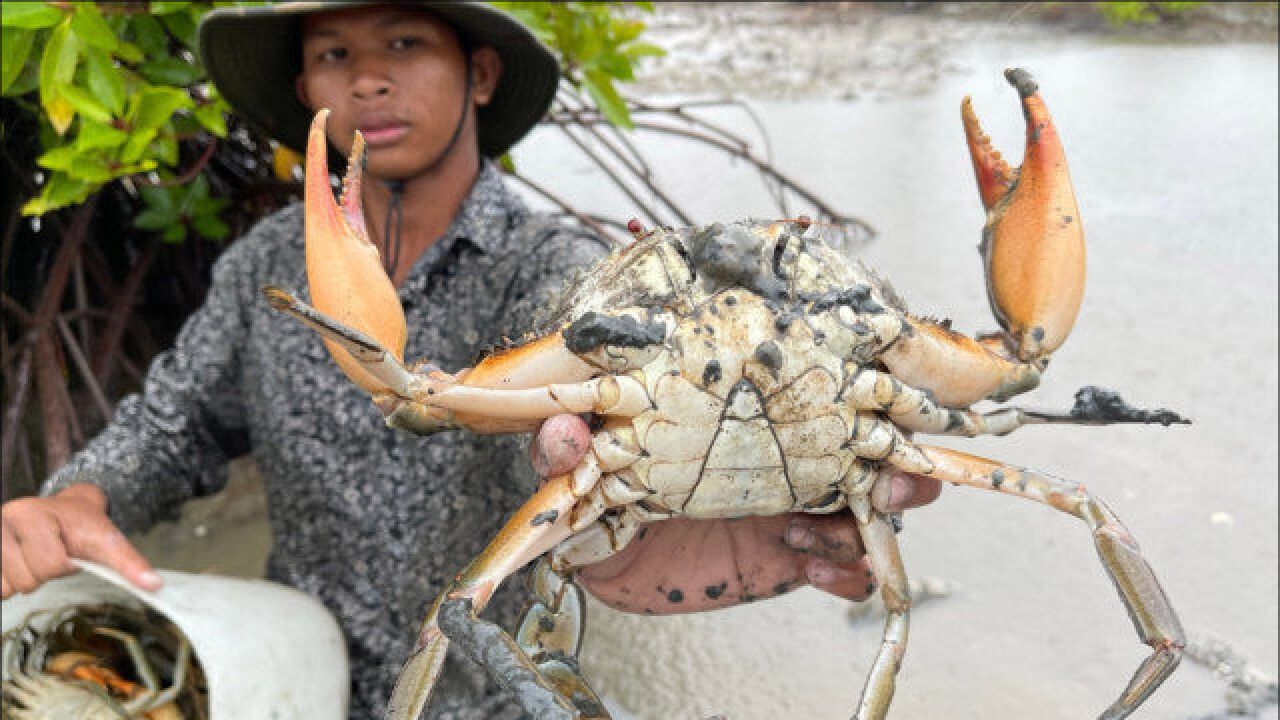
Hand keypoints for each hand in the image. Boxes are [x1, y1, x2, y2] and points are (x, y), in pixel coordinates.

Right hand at [1, 483, 161, 598]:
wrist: (64, 507)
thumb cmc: (83, 524)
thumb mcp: (108, 539)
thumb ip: (129, 562)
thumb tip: (154, 585)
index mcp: (33, 514)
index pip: (51, 564)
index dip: (66, 565)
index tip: (70, 551)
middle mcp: (5, 520)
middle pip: (27, 579)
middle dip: (46, 573)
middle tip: (53, 555)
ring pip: (7, 587)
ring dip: (26, 579)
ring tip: (36, 558)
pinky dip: (8, 583)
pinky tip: (19, 564)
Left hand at [530, 414, 941, 612]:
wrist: (608, 557)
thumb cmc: (603, 491)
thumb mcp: (581, 467)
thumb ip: (567, 448)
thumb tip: (560, 431)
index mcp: (740, 411)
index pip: (813, 389)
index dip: (856, 393)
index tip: (869, 402)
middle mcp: (779, 450)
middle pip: (867, 443)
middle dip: (896, 460)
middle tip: (893, 480)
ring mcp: (793, 502)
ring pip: (870, 503)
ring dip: (876, 515)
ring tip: (841, 529)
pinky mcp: (791, 557)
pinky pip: (847, 566)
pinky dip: (848, 571)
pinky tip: (816, 571)